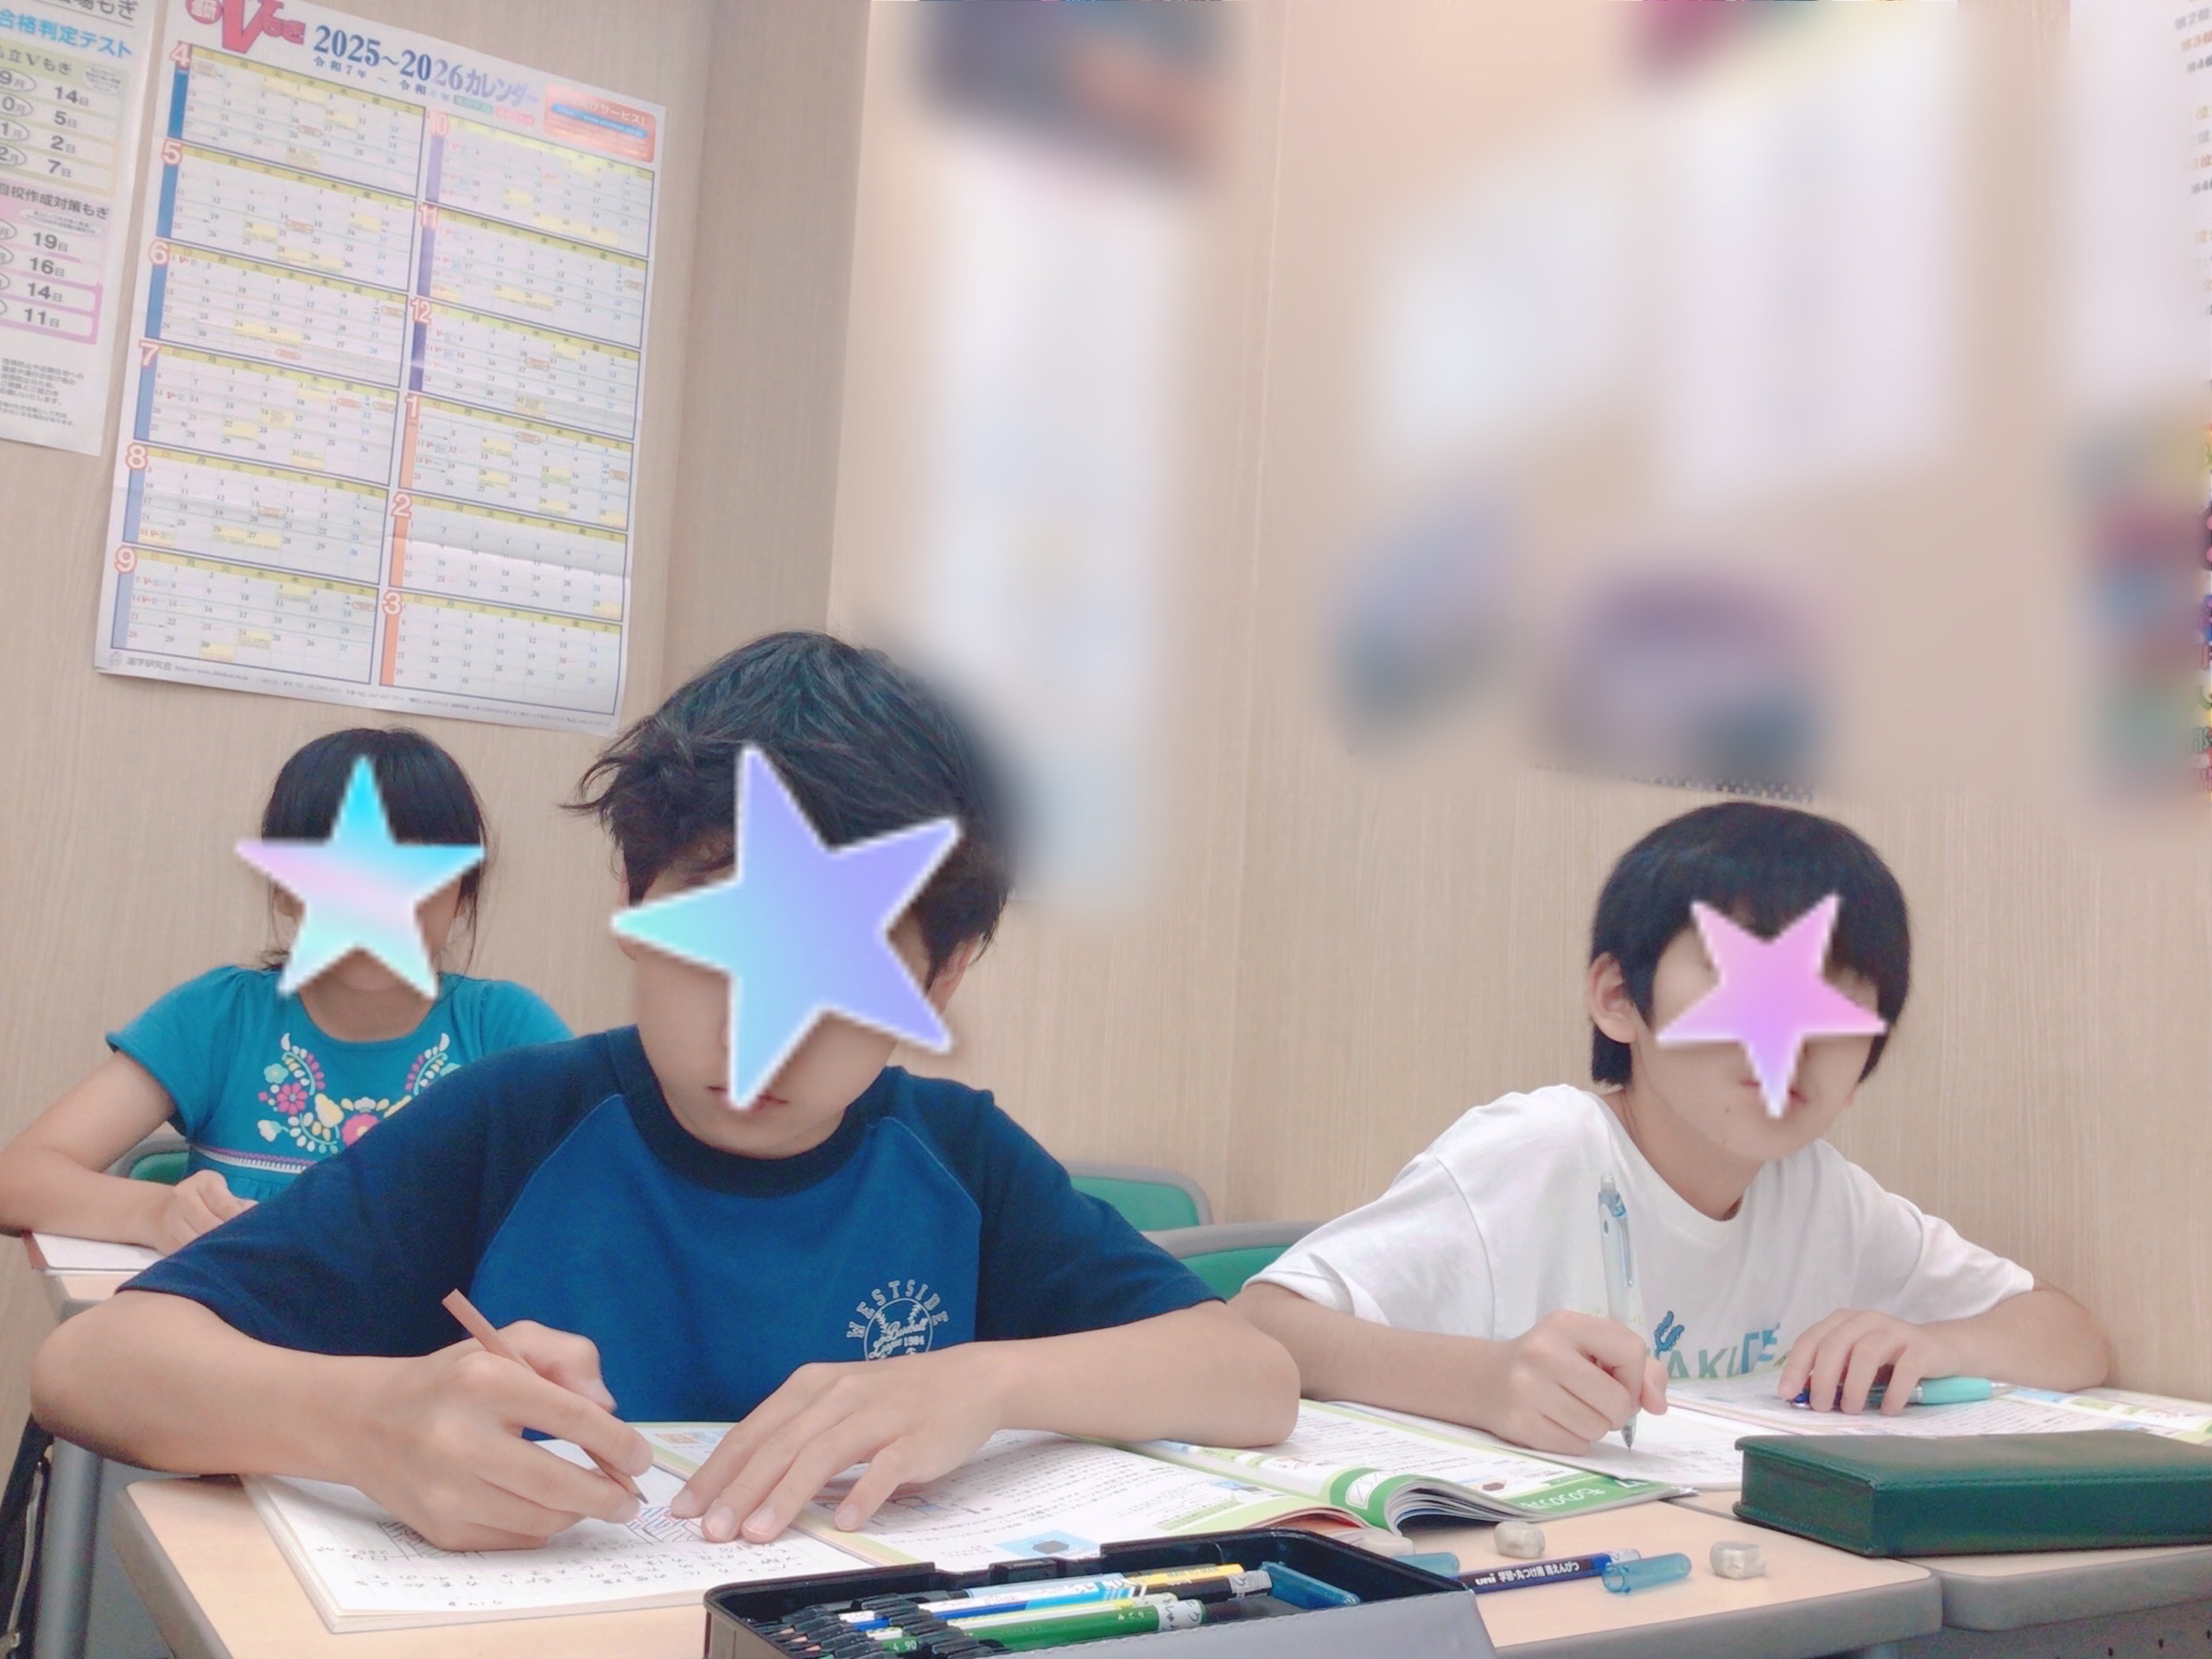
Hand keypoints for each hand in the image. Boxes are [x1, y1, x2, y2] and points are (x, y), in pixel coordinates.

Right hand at [144, 1171, 252, 1253]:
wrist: (159, 1211)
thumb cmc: (203, 1200)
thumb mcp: (220, 1193)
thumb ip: (238, 1203)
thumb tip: (256, 1213)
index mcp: (202, 1183)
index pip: (224, 1205)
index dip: (239, 1220)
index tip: (254, 1231)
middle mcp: (183, 1198)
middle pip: (210, 1225)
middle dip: (229, 1237)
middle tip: (246, 1247)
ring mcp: (171, 1220)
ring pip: (197, 1241)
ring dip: (215, 1250)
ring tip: (233, 1256)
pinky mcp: (166, 1241)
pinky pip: (187, 1252)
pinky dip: (202, 1258)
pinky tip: (215, 1261)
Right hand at [345, 1320, 652, 1550]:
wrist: (365, 1421)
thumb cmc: (454, 1379)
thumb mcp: (508, 1342)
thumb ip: (569, 1356)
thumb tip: (608, 1406)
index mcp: (484, 1381)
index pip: (571, 1416)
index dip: (618, 1442)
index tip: (641, 1457)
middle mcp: (460, 1438)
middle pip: (556, 1483)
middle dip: (608, 1495)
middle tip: (630, 1499)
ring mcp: (446, 1490)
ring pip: (540, 1518)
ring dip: (580, 1513)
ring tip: (596, 1500)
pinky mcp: (439, 1528)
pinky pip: (513, 1539)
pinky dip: (543, 1527)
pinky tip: (551, 1508)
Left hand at [670, 1349, 1005, 1543]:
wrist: (968, 1380)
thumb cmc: (893, 1398)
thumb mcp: (837, 1402)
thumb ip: (797, 1434)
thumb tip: (743, 1482)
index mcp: (811, 1386)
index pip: (753, 1432)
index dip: (718, 1471)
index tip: (687, 1509)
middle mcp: (838, 1395)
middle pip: (780, 1446)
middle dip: (740, 1491)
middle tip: (712, 1531)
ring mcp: (877, 1415)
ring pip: (822, 1455)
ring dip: (786, 1496)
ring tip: (758, 1533)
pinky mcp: (914, 1438)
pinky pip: (885, 1468)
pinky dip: (863, 1493)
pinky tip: (843, 1521)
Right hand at [1473, 1311, 1668, 1454]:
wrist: (1485, 1379)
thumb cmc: (1549, 1361)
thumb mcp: (1589, 1346)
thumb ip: (1638, 1368)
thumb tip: (1658, 1404)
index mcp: (1566, 1324)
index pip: (1631, 1350)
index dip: (1636, 1376)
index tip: (1618, 1380)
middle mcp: (1545, 1353)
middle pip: (1617, 1401)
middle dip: (1616, 1409)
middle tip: (1593, 1399)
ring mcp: (1529, 1390)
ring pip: (1598, 1428)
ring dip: (1594, 1426)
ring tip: (1570, 1408)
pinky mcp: (1520, 1424)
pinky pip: (1576, 1445)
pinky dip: (1574, 1439)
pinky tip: (1554, 1421)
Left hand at [1779, 1309, 1964, 1415]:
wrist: (1940, 1349)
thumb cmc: (1888, 1359)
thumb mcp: (1855, 1361)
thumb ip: (1832, 1372)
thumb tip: (1801, 1396)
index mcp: (1843, 1321)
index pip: (1811, 1340)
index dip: (1797, 1367)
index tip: (1787, 1393)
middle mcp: (1866, 1320)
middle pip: (1835, 1345)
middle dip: (1823, 1379)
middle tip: (1821, 1407)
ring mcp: (1895, 1331)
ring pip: (1866, 1353)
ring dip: (1854, 1386)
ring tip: (1852, 1410)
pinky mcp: (1921, 1348)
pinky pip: (1905, 1369)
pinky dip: (1893, 1392)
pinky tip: (1887, 1410)